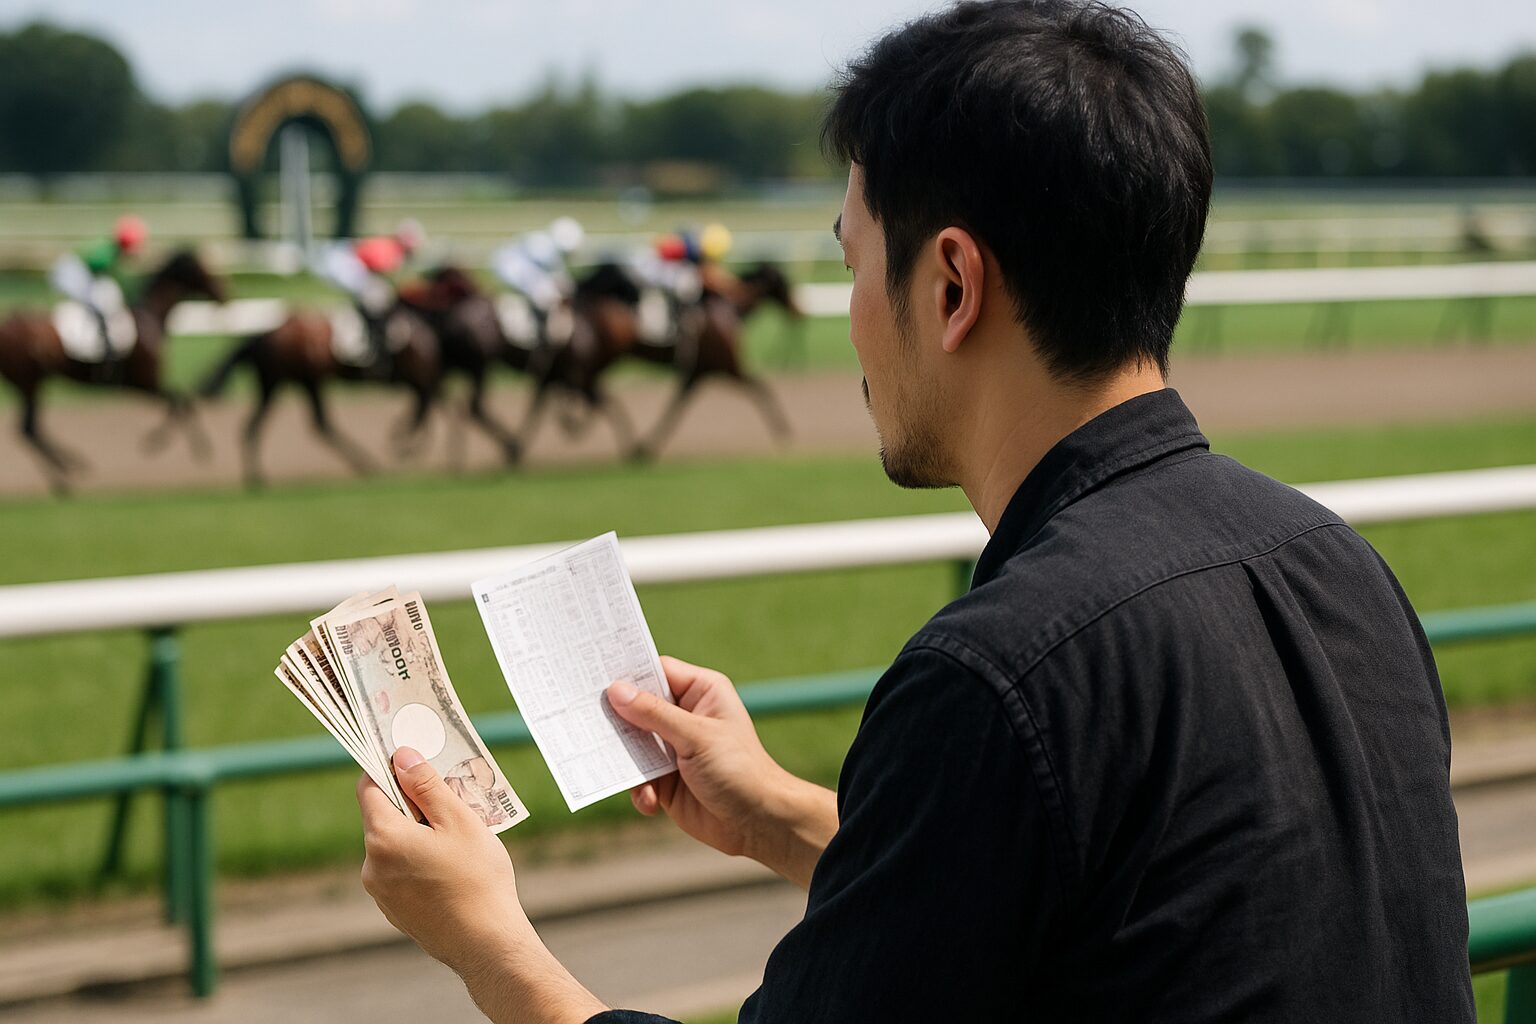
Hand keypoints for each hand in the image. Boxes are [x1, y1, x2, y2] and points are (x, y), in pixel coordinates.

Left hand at [357, 748, 604, 1023]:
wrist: (485, 943)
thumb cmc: (477, 878)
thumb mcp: (458, 820)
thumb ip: (426, 785)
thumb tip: (401, 755)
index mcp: (383, 838)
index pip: (369, 788)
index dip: (388, 768)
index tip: (413, 759)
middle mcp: (372, 865)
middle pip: (383, 816)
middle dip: (412, 803)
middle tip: (450, 800)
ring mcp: (380, 892)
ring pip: (393, 845)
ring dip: (417, 833)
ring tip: (457, 838)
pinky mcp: (394, 910)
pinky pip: (400, 871)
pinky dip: (419, 860)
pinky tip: (452, 868)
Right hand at [607, 656, 837, 888]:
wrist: (758, 823)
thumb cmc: (739, 769)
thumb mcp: (696, 736)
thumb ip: (655, 714)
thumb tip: (615, 690)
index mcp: (700, 692)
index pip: (656, 672)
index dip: (628, 673)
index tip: (594, 674)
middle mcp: (684, 716)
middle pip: (637, 707)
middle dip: (617, 718)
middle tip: (586, 718)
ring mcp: (672, 748)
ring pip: (632, 744)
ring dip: (625, 759)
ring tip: (611, 766)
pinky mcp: (665, 779)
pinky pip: (637, 777)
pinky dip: (639, 790)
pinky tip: (652, 803)